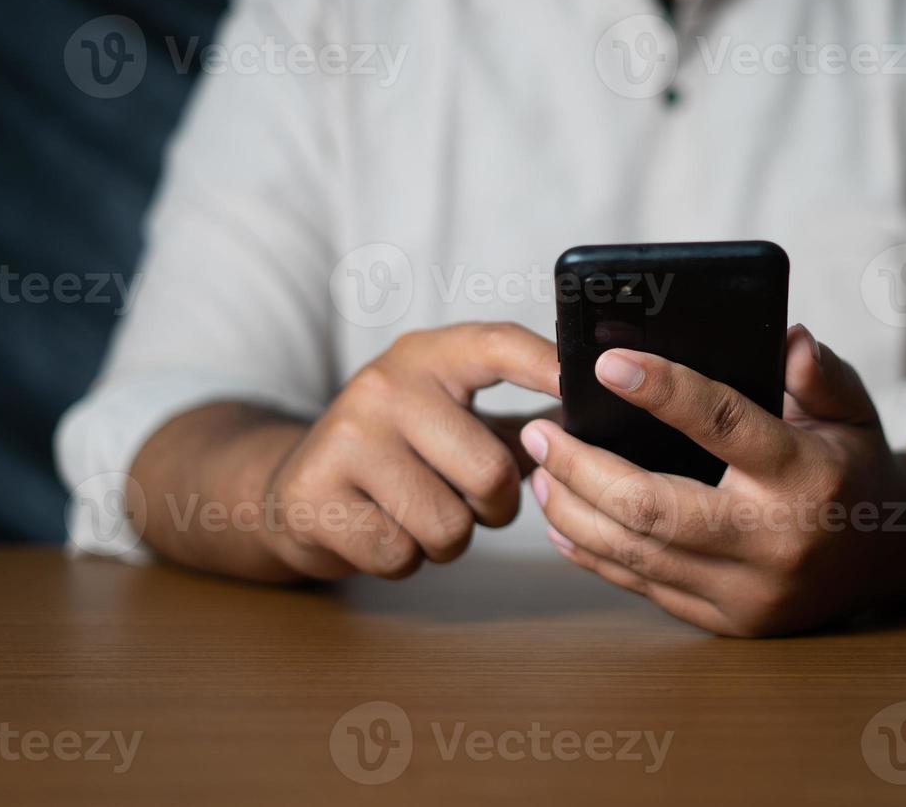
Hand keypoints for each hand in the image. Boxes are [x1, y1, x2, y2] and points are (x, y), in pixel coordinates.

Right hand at [260, 322, 558, 579]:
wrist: (298, 489)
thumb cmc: (405, 455)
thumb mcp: (460, 419)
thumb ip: (529, 418)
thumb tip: (607, 423)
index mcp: (431, 357)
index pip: (498, 345)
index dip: (547, 364)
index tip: (587, 383)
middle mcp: (385, 385)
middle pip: (491, 471)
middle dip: (493, 506)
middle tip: (464, 497)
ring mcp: (346, 437)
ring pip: (448, 524)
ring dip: (448, 539)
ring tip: (419, 511)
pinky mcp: (315, 494)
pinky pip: (399, 555)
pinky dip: (403, 559)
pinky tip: (382, 529)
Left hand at [521, 325, 905, 636]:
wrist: (888, 557)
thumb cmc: (856, 465)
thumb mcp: (855, 409)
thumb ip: (821, 374)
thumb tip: (788, 339)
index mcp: (806, 475)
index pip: (723, 425)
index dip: (663, 390)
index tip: (607, 364)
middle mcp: (774, 540)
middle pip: (652, 507)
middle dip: (582, 468)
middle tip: (540, 432)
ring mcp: (747, 591)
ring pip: (636, 553)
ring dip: (574, 511)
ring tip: (539, 470)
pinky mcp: (727, 621)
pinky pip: (644, 586)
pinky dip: (594, 553)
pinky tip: (564, 521)